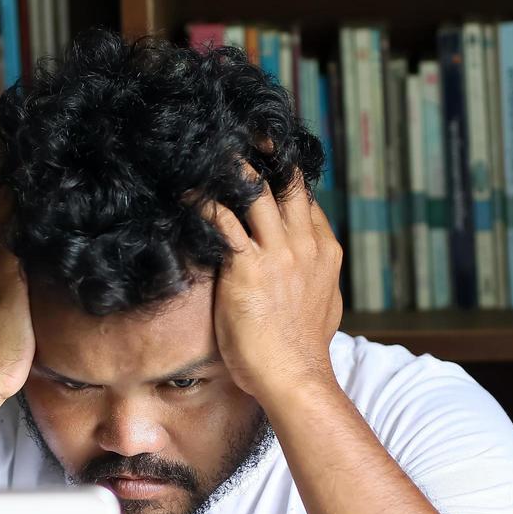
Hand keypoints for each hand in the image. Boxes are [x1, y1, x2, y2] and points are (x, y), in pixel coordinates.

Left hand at [204, 166, 344, 403]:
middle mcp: (305, 245)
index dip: (284, 179)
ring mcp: (279, 253)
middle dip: (268, 154)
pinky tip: (188, 195)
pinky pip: (223, 221)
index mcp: (325, 252)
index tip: (264, 165)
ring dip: (233, 168)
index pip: (306, 201)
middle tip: (244, 136)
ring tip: (210, 153)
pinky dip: (204, 203)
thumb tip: (312, 273)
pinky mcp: (249, 267)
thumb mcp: (324, 307)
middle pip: (289, 183)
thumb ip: (318, 280)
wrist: (293, 377)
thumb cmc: (301, 351)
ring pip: (259, 191)